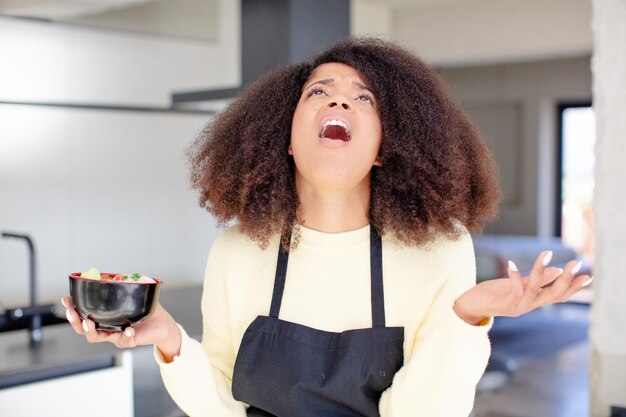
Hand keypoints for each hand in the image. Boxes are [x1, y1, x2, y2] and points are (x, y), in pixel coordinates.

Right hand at [61, 296, 180, 360]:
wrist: (163, 324)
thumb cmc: (147, 310)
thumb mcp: (137, 295)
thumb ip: (129, 285)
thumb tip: (123, 275)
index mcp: (104, 317)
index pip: (83, 314)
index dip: (72, 308)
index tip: (66, 299)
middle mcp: (106, 328)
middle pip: (83, 329)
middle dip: (74, 321)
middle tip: (71, 312)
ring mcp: (115, 336)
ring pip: (96, 338)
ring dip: (90, 330)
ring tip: (89, 322)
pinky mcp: (128, 341)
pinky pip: (125, 340)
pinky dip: (126, 335)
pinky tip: (129, 329)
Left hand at [454, 250, 592, 324]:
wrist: (470, 305)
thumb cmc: (493, 294)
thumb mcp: (517, 284)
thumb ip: (537, 279)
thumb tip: (557, 270)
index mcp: (534, 300)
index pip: (559, 295)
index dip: (574, 287)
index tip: (589, 276)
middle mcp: (529, 306)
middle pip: (554, 295)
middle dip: (567, 280)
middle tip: (576, 263)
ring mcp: (517, 307)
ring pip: (535, 290)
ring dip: (541, 271)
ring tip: (547, 253)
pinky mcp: (503, 304)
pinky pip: (513, 290)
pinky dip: (515, 277)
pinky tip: (512, 264)